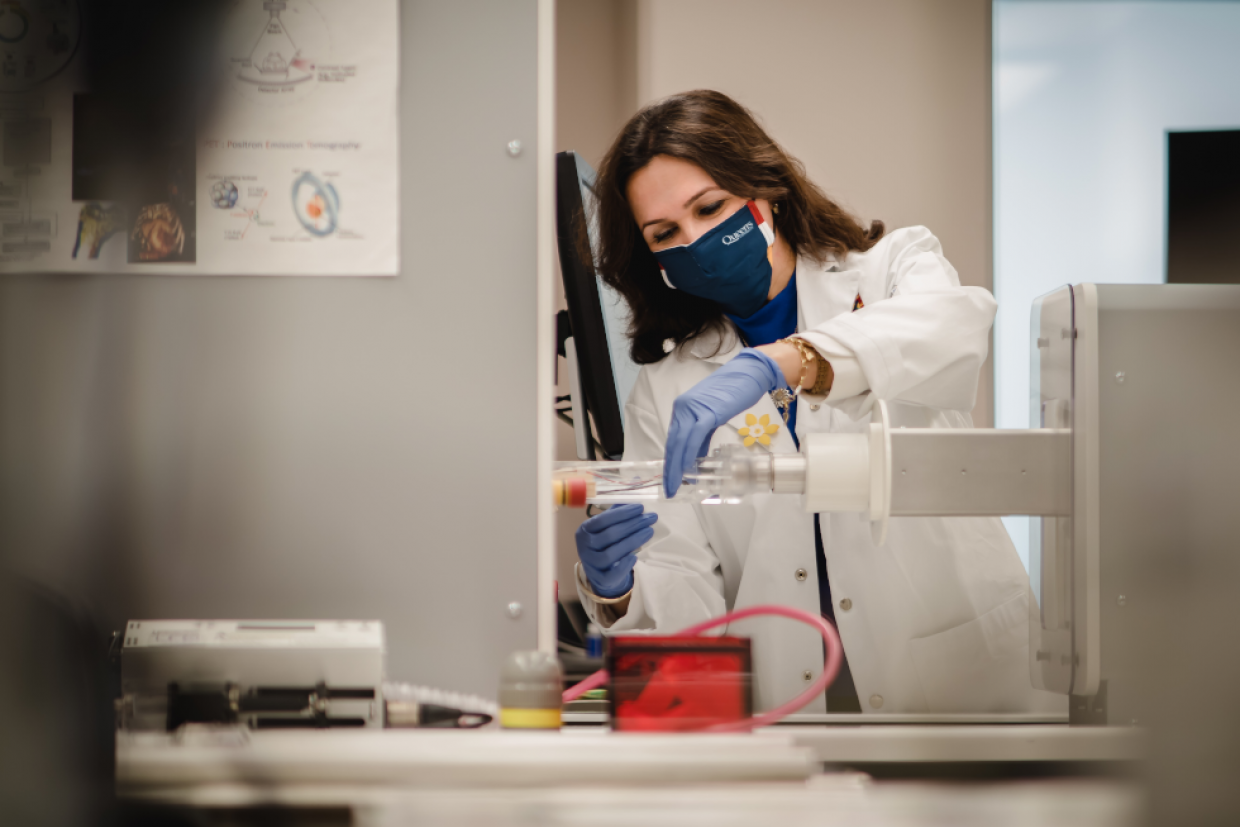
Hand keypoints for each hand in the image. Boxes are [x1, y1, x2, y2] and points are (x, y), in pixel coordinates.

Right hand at [576, 504, 657, 597]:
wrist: (600, 572)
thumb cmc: (605, 544)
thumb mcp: (606, 528)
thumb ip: (616, 514)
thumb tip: (632, 497)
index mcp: (584, 530)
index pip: (602, 520)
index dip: (622, 513)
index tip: (640, 507)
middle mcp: (584, 547)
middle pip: (610, 535)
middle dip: (633, 525)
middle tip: (651, 518)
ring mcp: (591, 564)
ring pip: (611, 554)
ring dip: (632, 542)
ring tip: (649, 532)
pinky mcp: (600, 579)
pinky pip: (612, 574)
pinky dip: (624, 566)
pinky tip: (635, 556)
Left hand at [663, 348, 781, 496]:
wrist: (749, 374)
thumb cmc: (733, 394)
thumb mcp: (712, 418)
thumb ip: (702, 437)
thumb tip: (695, 458)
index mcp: (682, 410)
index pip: (672, 440)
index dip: (670, 462)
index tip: (669, 480)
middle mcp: (683, 409)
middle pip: (672, 444)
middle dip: (670, 469)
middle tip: (670, 490)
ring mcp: (693, 409)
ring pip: (680, 442)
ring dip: (676, 466)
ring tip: (676, 485)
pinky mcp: (707, 412)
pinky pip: (694, 437)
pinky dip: (689, 453)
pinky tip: (688, 468)